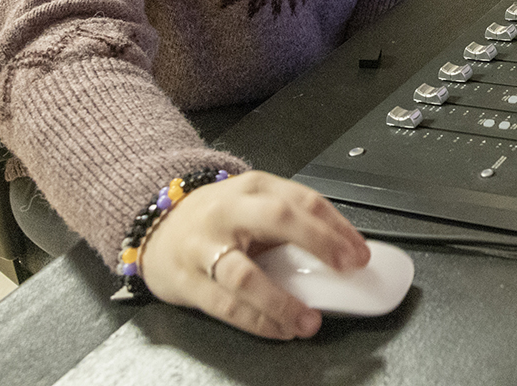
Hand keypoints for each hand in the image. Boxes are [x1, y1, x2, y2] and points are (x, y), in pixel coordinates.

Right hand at [139, 170, 369, 338]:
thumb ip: (290, 223)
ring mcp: (205, 246)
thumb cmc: (215, 218)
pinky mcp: (189, 281)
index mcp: (253, 187)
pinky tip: (280, 329)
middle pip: (277, 218)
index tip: (359, 253)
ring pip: (245, 274)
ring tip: (309, 320)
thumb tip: (340, 252)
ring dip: (282, 301)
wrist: (156, 227)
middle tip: (346, 269)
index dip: (336, 226)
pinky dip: (257, 321)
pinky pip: (225, 305)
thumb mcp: (253, 205)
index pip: (302, 198)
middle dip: (318, 243)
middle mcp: (229, 211)